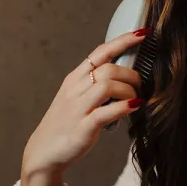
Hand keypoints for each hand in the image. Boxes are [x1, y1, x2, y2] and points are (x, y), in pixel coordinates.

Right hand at [21, 30, 147, 176]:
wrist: (44, 152)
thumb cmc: (66, 124)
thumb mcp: (77, 97)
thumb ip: (96, 84)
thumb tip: (125, 75)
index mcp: (74, 79)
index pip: (100, 52)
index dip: (123, 41)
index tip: (142, 34)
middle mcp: (74, 90)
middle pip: (108, 68)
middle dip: (131, 74)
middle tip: (139, 86)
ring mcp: (78, 109)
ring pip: (108, 85)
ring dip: (129, 91)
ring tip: (135, 99)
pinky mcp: (83, 128)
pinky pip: (106, 112)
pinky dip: (125, 107)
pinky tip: (134, 107)